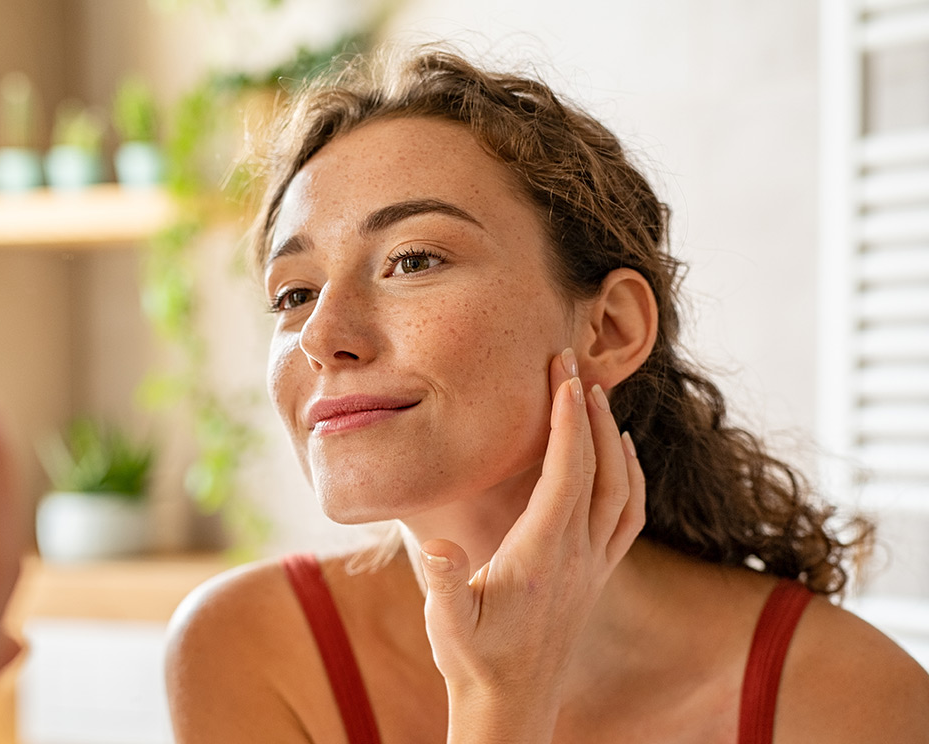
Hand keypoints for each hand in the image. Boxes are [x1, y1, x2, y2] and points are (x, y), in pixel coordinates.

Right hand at [419, 348, 645, 739]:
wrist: (512, 705)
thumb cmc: (474, 660)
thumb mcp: (448, 624)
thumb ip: (446, 583)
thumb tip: (439, 545)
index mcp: (543, 554)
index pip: (566, 472)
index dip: (567, 419)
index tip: (562, 374)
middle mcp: (578, 554)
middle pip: (598, 468)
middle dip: (589, 411)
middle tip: (574, 364)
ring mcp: (594, 565)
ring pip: (622, 489)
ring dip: (613, 438)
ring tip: (598, 397)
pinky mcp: (598, 575)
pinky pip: (630, 516)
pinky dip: (632, 477)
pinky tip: (623, 456)